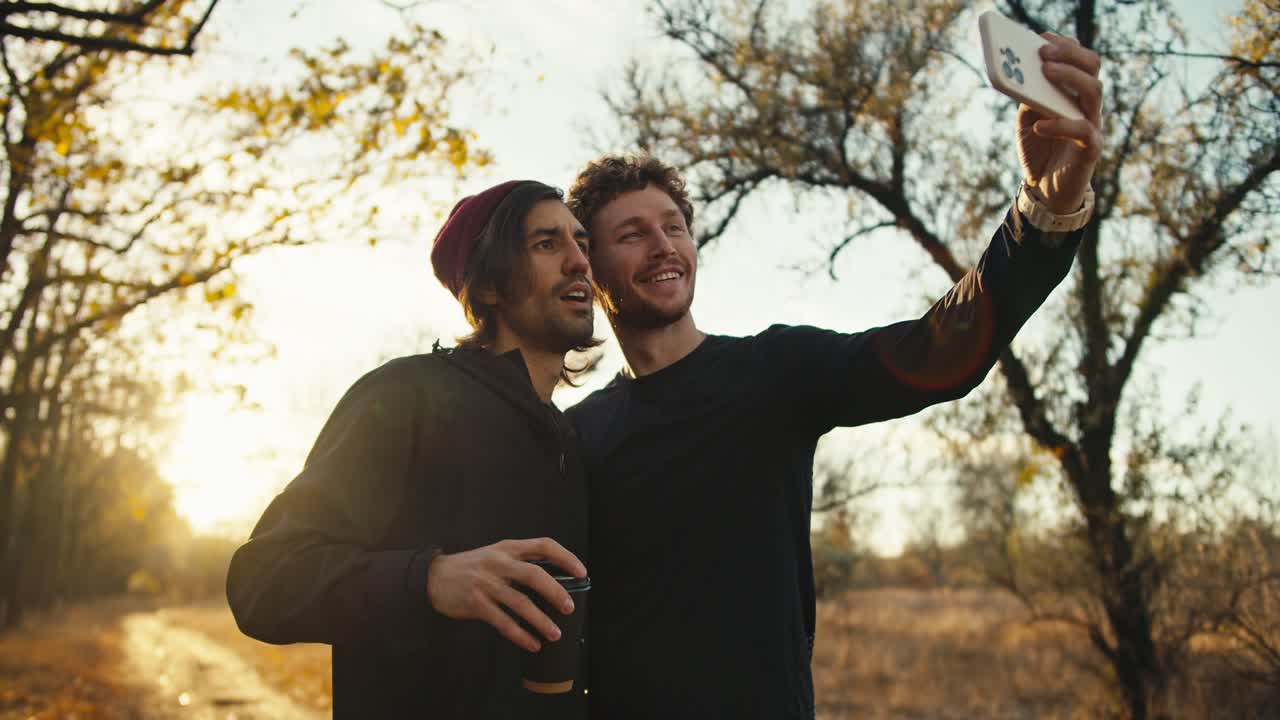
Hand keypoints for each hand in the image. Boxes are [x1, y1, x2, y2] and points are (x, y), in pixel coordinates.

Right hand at [425, 538, 586, 652]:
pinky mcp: (476, 603)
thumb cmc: (471, 566)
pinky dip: (520, 635)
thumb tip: (553, 580)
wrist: (434, 577)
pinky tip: (532, 644)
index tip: (581, 572)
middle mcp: (499, 563)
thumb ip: (520, 561)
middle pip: (534, 575)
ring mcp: (487, 583)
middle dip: (556, 593)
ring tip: (555, 634)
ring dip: (541, 621)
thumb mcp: (496, 554)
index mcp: (508, 548)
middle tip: (569, 608)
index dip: (566, 557)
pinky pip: (503, 622)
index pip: (543, 545)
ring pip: (521, 603)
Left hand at [1017, 33, 1103, 213]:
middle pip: (1091, 67)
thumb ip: (1028, 98)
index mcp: (1074, 93)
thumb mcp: (1027, 119)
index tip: (1042, 36)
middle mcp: (1087, 105)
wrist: (1046, 190)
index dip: (1064, 45)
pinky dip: (1060, 125)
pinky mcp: (1091, 149)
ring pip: (1094, 91)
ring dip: (1069, 77)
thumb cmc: (1039, 150)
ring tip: (1045, 72)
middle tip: (1044, 52)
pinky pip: (1083, 131)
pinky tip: (1040, 125)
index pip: (1079, 60)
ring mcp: (1092, 125)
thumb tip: (1020, 74)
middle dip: (1069, 54)